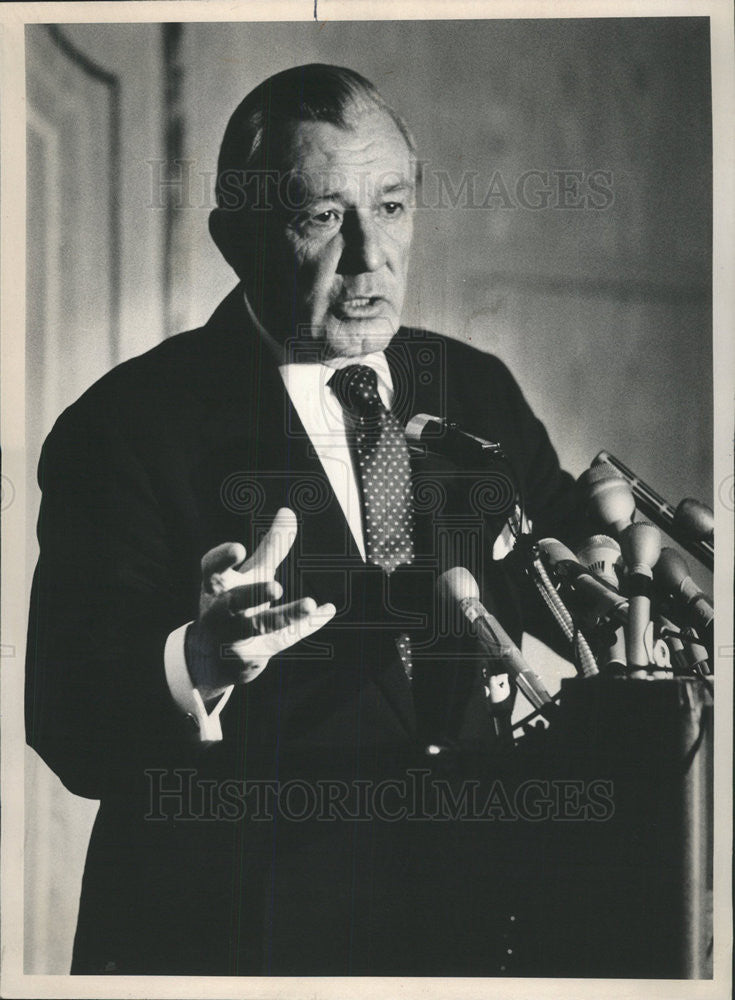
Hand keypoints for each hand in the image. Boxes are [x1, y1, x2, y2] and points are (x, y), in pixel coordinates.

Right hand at [185, 508, 335, 699]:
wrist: (213, 658)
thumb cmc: (234, 603)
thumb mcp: (250, 574)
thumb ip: (270, 546)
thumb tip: (288, 511)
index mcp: (216, 586)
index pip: (211, 569)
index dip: (222, 558)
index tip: (239, 547)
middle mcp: (219, 612)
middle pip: (235, 602)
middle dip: (253, 594)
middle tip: (276, 586)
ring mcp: (233, 637)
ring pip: (261, 626)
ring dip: (286, 616)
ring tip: (311, 604)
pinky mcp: (251, 657)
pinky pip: (284, 638)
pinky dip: (305, 625)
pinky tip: (326, 610)